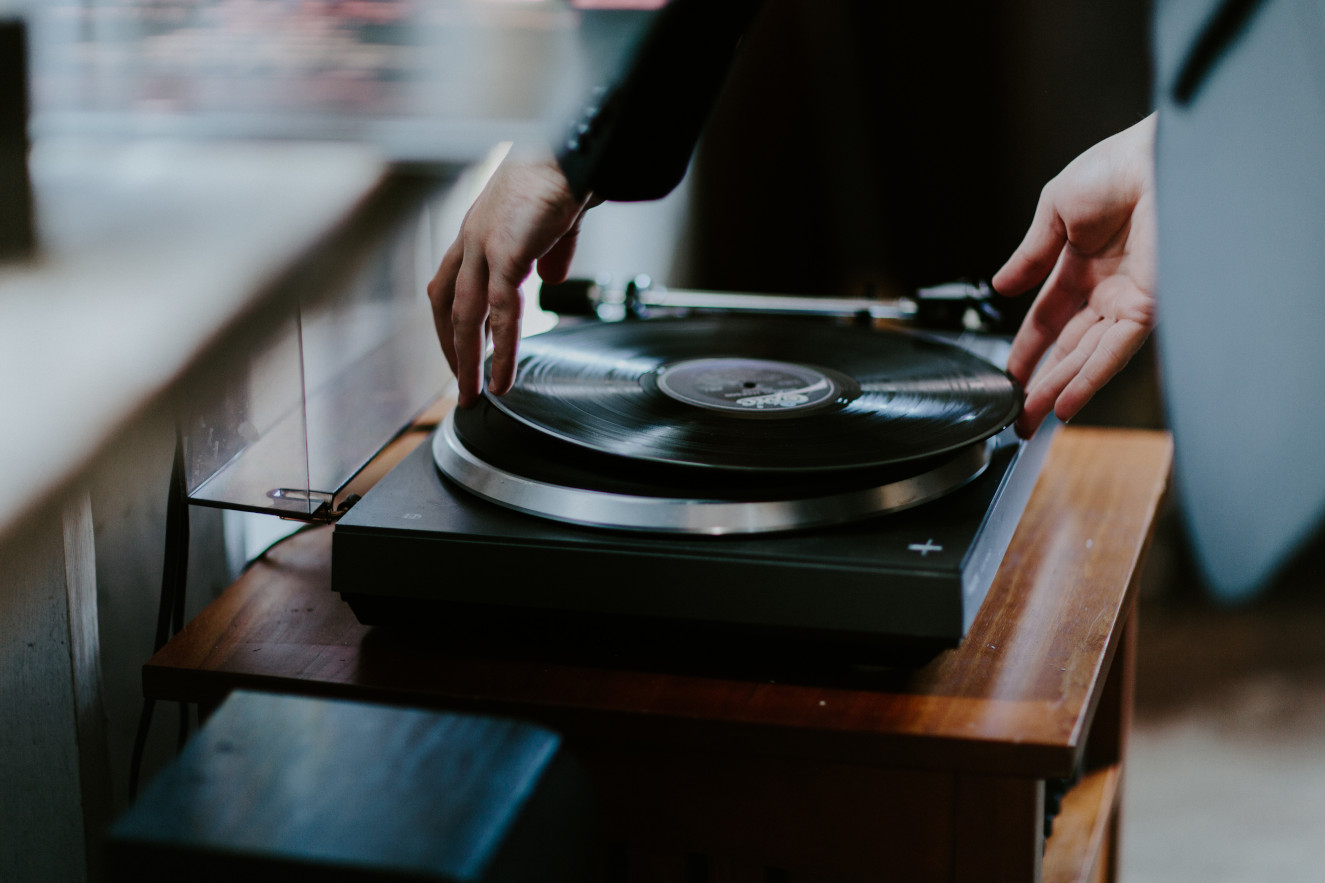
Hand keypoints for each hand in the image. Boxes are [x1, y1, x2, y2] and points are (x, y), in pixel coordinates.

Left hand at [428, 154, 592, 407]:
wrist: (574, 151)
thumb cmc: (566, 175)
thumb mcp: (554, 222)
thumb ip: (550, 253)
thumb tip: (552, 279)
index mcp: (478, 228)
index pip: (451, 283)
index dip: (452, 319)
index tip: (462, 348)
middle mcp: (471, 238)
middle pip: (445, 304)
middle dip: (451, 348)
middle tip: (460, 384)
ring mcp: (483, 246)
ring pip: (465, 318)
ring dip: (468, 360)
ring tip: (475, 393)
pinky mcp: (505, 254)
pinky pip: (500, 315)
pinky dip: (500, 351)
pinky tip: (504, 376)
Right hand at [992, 113, 1157, 437]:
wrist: (1158, 157)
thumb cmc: (1118, 167)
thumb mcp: (1054, 209)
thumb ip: (1030, 254)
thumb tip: (1001, 286)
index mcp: (1081, 266)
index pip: (1047, 320)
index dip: (1025, 350)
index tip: (1007, 378)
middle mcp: (1107, 290)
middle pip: (1067, 349)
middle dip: (1040, 385)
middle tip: (1019, 418)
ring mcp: (1128, 301)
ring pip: (1086, 360)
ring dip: (1058, 391)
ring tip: (1032, 421)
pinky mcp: (1149, 307)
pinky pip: (1114, 353)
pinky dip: (1088, 380)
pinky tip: (1065, 404)